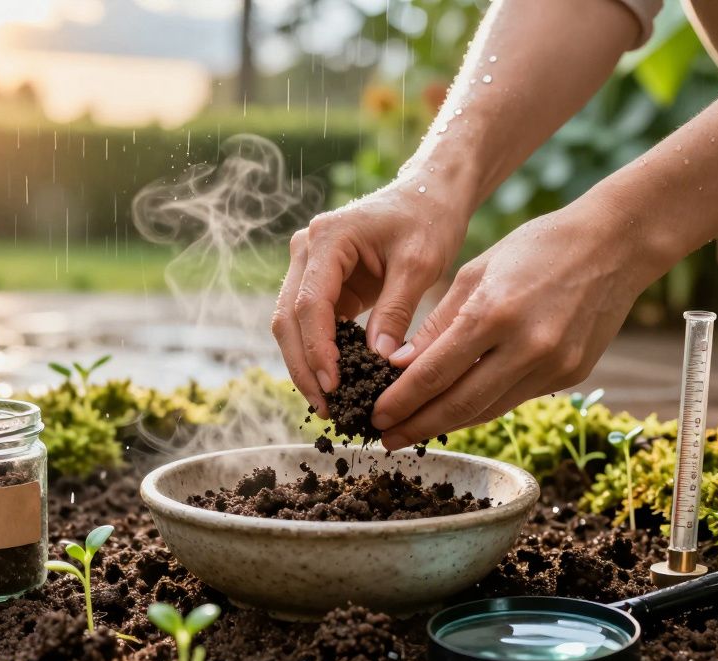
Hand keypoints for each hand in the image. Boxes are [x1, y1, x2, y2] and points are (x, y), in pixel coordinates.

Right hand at [271, 180, 468, 413]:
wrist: (428, 195)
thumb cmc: (427, 220)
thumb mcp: (420, 264)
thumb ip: (397, 310)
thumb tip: (379, 360)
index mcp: (328, 238)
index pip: (310, 303)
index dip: (318, 349)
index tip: (334, 386)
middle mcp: (307, 250)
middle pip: (288, 318)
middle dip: (303, 366)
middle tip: (326, 407)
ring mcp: (308, 266)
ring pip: (290, 324)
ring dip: (305, 364)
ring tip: (328, 404)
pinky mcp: (320, 282)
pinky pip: (309, 324)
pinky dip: (317, 353)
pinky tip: (334, 383)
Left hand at [371, 202, 661, 449]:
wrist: (614, 244)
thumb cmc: (536, 247)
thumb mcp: (475, 272)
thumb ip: (438, 324)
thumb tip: (400, 368)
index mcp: (495, 312)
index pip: (435, 372)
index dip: (401, 401)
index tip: (375, 416)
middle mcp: (528, 346)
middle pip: (460, 404)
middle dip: (417, 426)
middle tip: (385, 439)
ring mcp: (555, 366)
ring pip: (488, 410)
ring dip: (447, 424)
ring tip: (413, 430)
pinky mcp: (572, 375)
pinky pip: (514, 399)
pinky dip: (481, 406)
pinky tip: (456, 410)